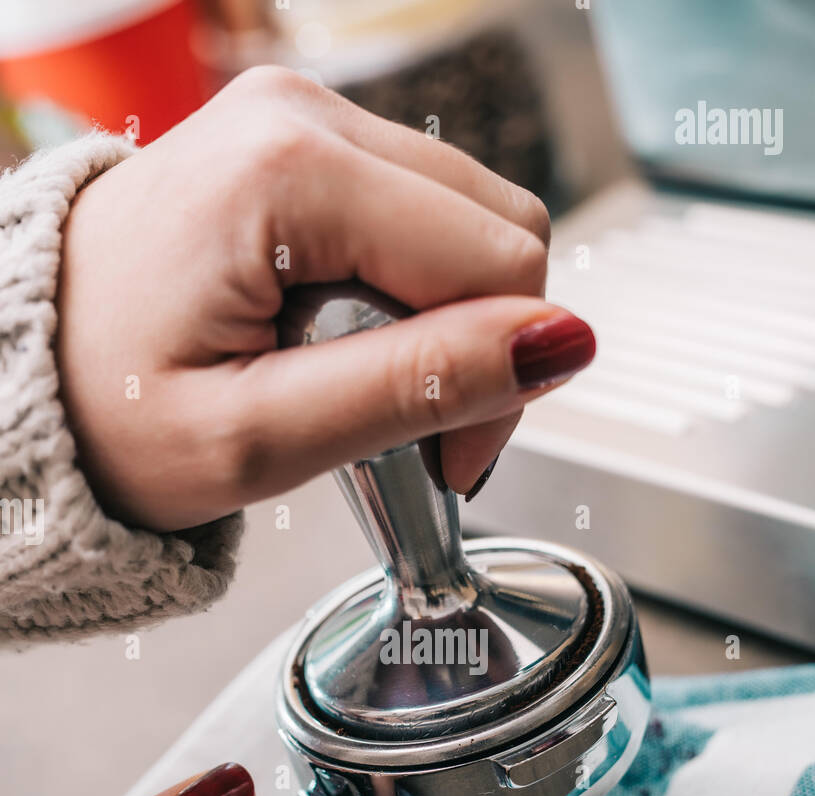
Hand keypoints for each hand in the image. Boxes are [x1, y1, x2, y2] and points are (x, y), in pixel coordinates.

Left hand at [56, 66, 593, 531]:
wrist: (23, 378)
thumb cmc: (105, 412)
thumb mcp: (258, 437)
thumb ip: (416, 388)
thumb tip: (560, 343)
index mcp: (290, 170)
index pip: (499, 260)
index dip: (503, 376)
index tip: (450, 460)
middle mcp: (303, 115)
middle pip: (500, 227)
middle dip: (486, 346)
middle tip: (413, 433)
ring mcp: (302, 121)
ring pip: (472, 220)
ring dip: (453, 322)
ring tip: (366, 389)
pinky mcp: (302, 148)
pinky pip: (420, 214)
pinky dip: (416, 294)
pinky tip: (352, 344)